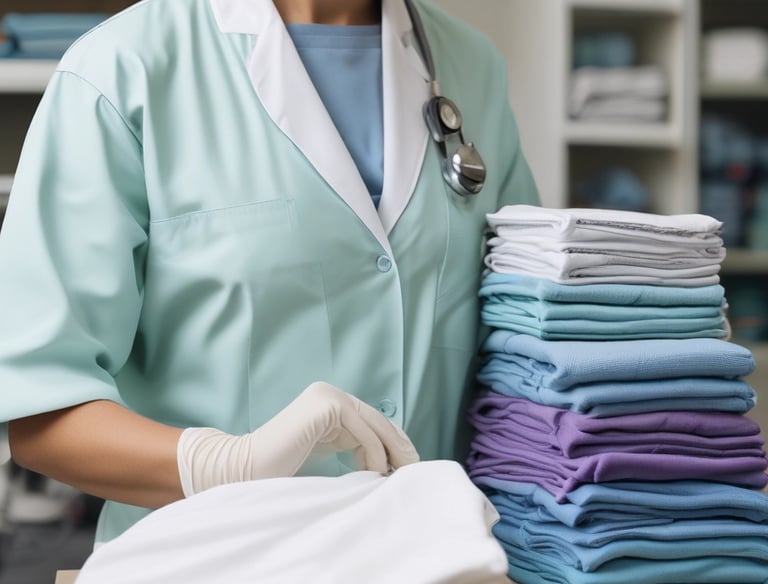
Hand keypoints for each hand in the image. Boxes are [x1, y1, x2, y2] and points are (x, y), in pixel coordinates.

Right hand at [177, 381, 419, 495]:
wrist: (246, 469)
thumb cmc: (283, 467)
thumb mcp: (327, 450)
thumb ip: (351, 443)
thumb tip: (389, 456)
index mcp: (329, 401)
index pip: (372, 420)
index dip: (394, 441)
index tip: (409, 464)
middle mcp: (329, 393)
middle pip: (378, 420)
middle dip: (399, 446)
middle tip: (414, 469)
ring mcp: (327, 396)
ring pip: (374, 426)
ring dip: (388, 454)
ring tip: (394, 477)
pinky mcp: (326, 405)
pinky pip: (363, 432)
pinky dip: (374, 455)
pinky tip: (374, 473)